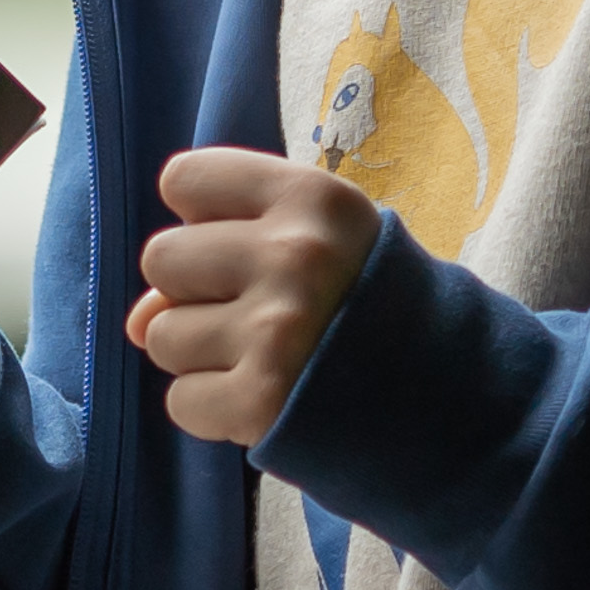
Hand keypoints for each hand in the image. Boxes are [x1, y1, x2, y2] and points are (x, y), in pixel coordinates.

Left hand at [123, 146, 380, 446]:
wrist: (455, 399)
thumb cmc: (371, 306)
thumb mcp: (319, 247)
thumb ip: (223, 252)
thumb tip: (135, 320)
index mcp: (311, 198)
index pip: (184, 180)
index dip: (203, 218)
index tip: (243, 244)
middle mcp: (293, 256)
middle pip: (161, 258)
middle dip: (194, 292)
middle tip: (256, 312)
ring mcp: (277, 331)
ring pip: (160, 334)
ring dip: (200, 355)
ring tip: (265, 358)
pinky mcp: (263, 402)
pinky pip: (180, 401)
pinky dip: (212, 410)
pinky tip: (265, 400)